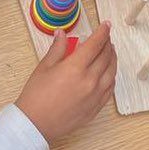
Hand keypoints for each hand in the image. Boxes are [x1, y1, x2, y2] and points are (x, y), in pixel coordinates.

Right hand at [16, 22, 115, 143]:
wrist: (35, 124)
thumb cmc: (36, 96)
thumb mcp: (44, 67)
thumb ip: (58, 48)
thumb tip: (62, 34)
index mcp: (75, 67)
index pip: (96, 44)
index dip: (102, 32)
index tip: (106, 25)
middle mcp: (89, 81)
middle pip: (106, 56)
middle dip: (107, 43)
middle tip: (106, 37)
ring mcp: (94, 95)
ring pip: (112, 72)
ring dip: (112, 59)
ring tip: (110, 52)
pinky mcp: (95, 107)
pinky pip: (110, 89)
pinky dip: (112, 77)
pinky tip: (109, 73)